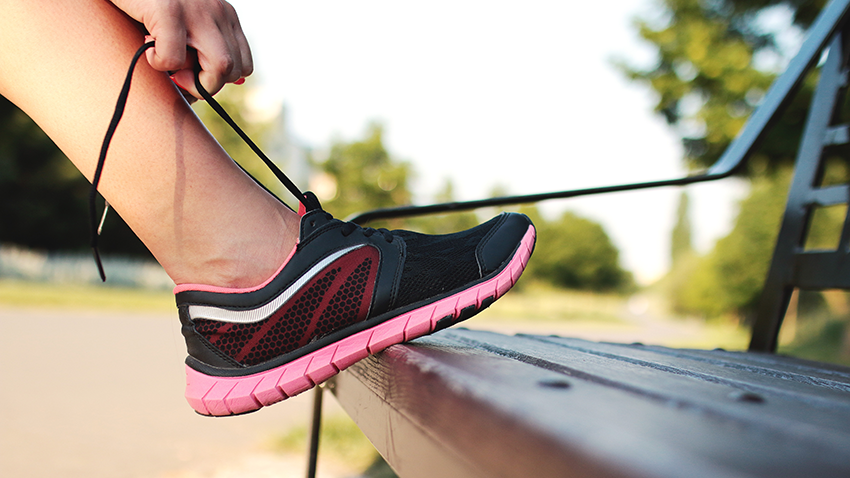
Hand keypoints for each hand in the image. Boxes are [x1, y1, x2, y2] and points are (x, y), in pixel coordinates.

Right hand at [110, 0, 252, 98]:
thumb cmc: (147, 3)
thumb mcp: (182, 24)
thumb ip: (196, 49)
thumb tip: (197, 93)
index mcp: (225, 15)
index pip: (243, 65)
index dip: (219, 80)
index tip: (192, 76)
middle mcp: (218, 12)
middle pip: (234, 69)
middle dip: (206, 85)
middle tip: (178, 76)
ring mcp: (197, 10)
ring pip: (220, 66)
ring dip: (192, 80)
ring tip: (166, 64)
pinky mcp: (169, 10)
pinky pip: (175, 58)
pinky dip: (159, 64)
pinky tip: (147, 48)